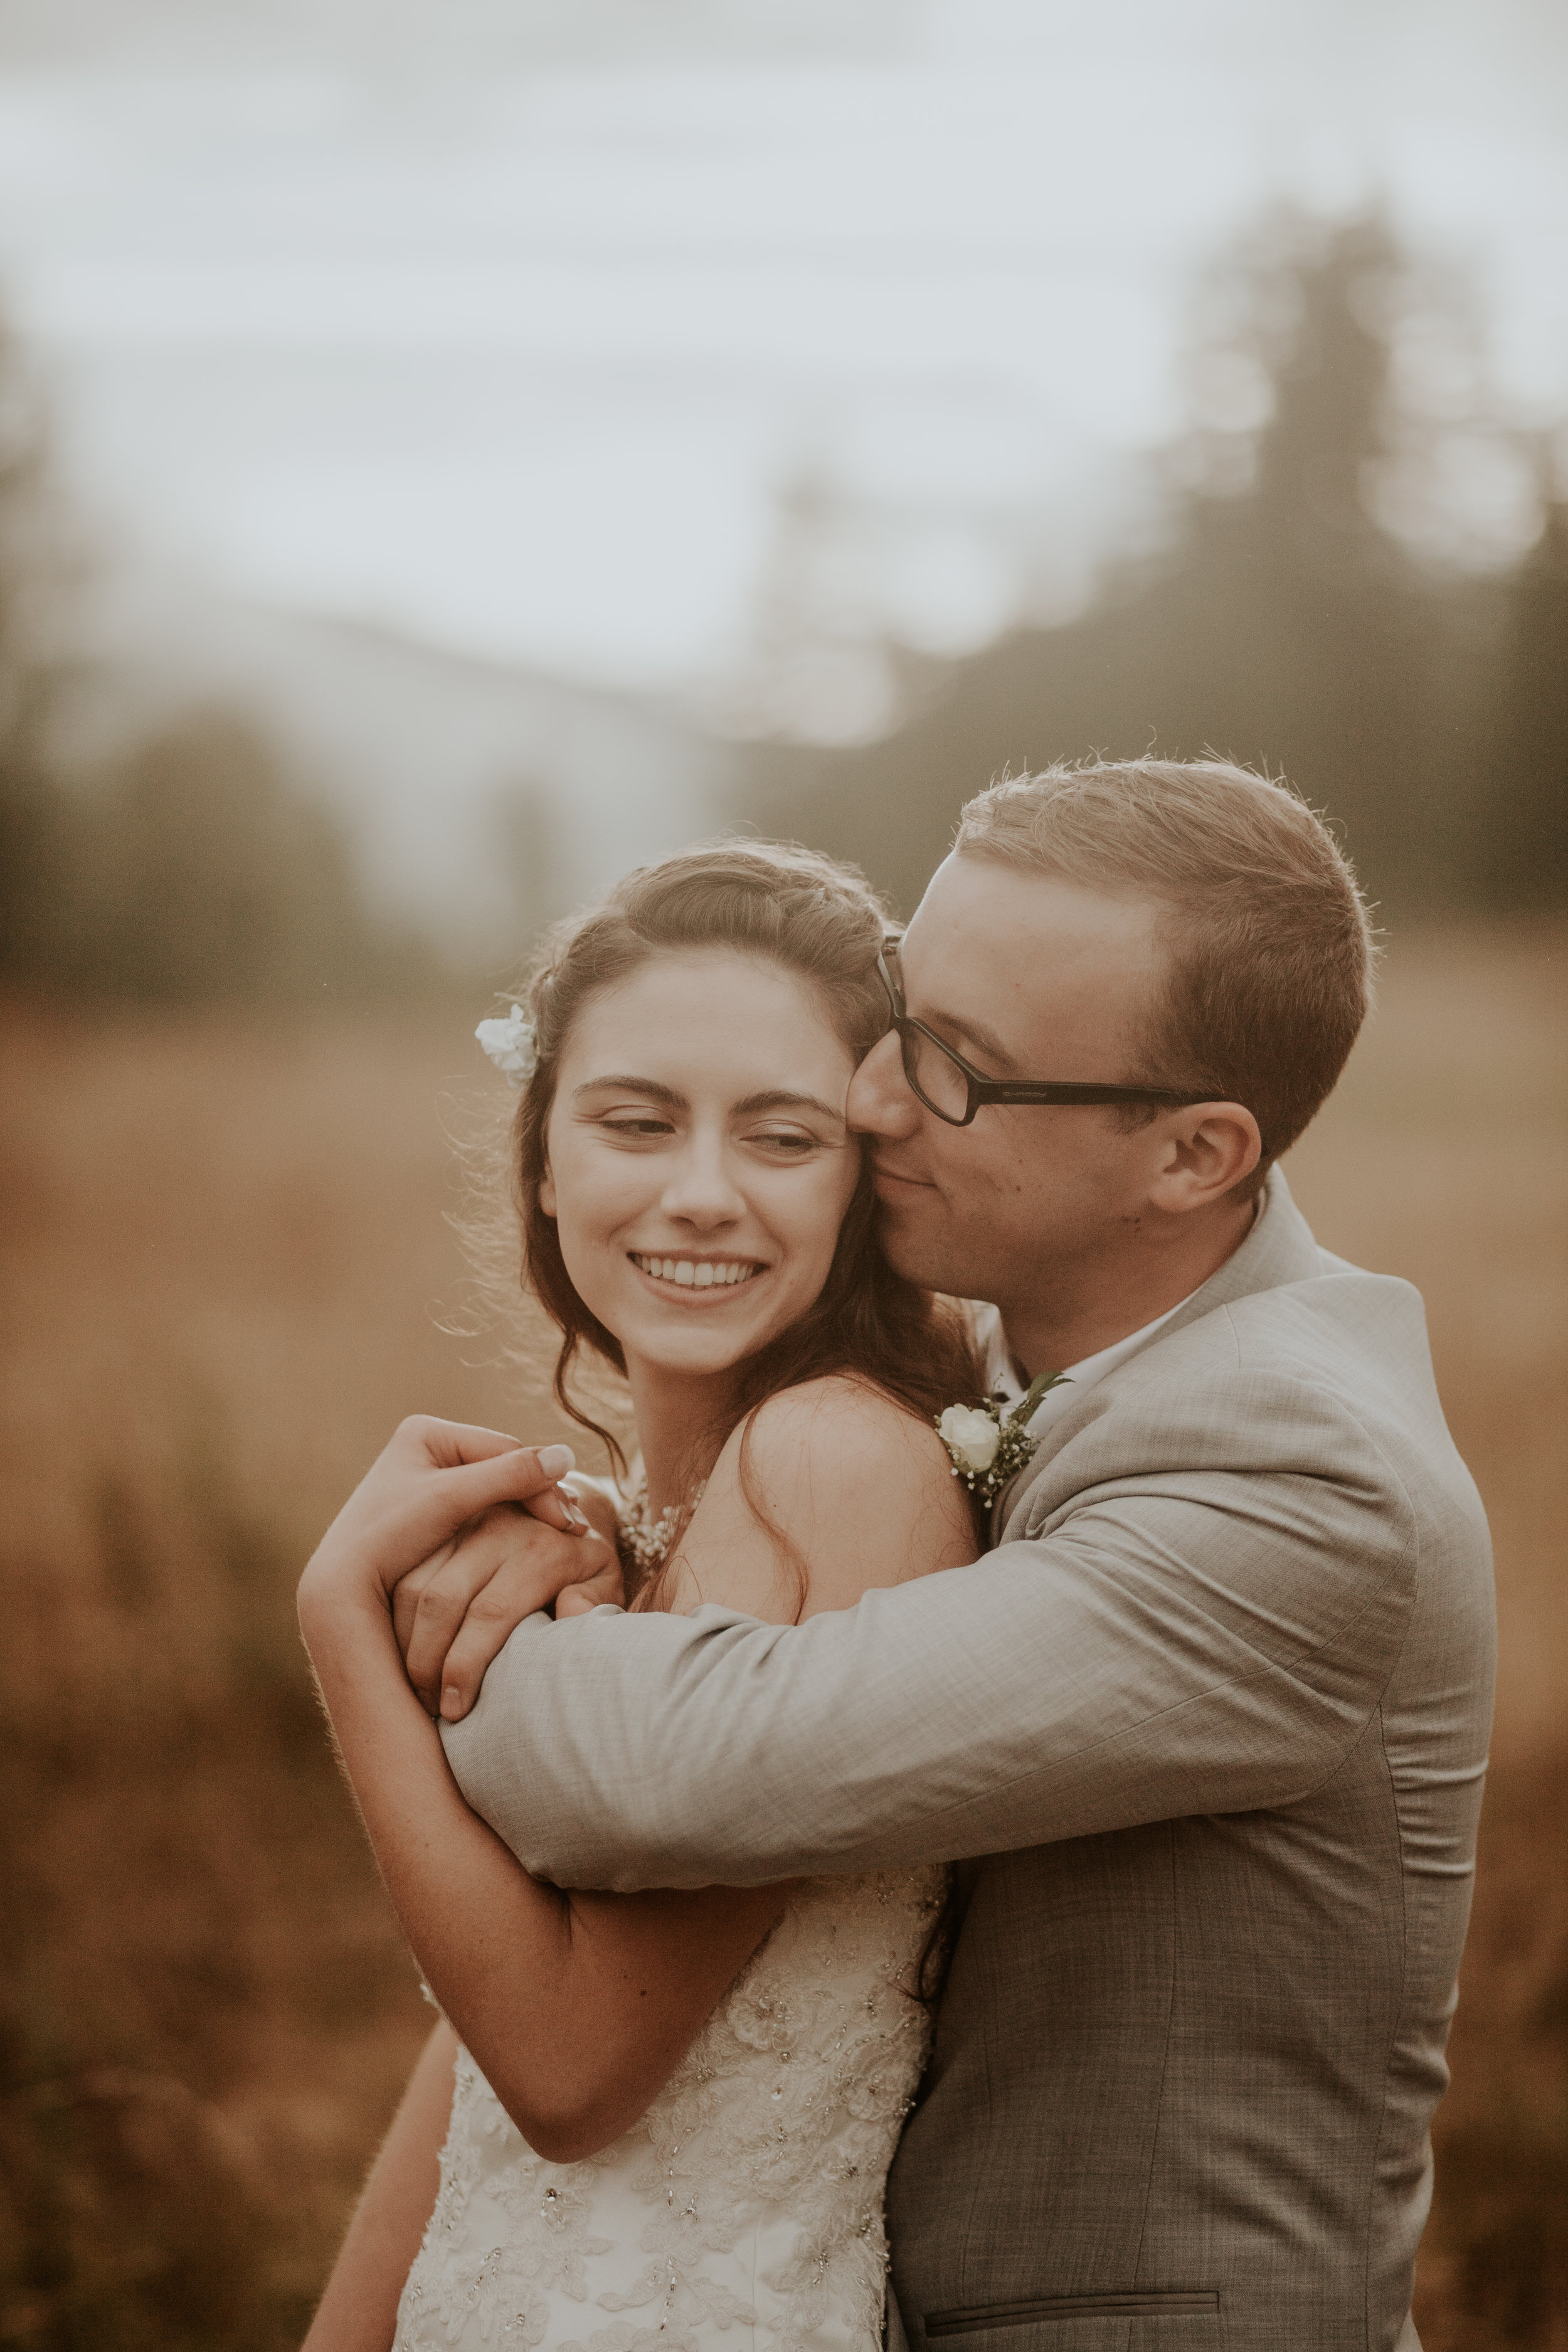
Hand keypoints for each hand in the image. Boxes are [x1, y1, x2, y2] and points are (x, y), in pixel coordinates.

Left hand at [300, 1414, 588, 1613]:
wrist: (340, 1586)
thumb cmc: (388, 1538)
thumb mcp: (451, 1502)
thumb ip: (507, 1475)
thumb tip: (566, 1456)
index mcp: (426, 1432)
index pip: (504, 1451)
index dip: (541, 1483)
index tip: (568, 1522)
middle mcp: (427, 1448)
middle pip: (503, 1470)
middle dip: (539, 1499)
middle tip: (574, 1532)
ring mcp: (430, 1480)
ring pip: (497, 1493)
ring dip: (530, 1515)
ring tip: (562, 1539)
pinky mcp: (432, 1512)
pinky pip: (484, 1514)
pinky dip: (509, 1529)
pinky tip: (533, 1548)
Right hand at [395, 1504, 624, 1720]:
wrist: (561, 1508)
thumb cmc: (583, 1567)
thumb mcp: (604, 1583)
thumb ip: (594, 1600)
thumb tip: (572, 1611)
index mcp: (543, 1547)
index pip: (493, 1612)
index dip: (467, 1666)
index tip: (456, 1710)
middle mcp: (498, 1525)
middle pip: (442, 1601)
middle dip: (426, 1663)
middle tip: (427, 1708)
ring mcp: (460, 1520)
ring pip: (411, 1587)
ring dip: (403, 1643)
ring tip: (412, 1687)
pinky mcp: (435, 1524)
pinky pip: (399, 1573)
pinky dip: (393, 1619)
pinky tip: (400, 1653)